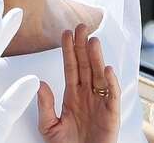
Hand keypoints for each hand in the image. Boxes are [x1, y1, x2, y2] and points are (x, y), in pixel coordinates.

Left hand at [38, 24, 119, 142]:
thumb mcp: (49, 126)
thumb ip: (45, 106)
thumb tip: (40, 83)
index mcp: (72, 96)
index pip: (70, 67)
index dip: (69, 50)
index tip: (65, 33)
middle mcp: (87, 95)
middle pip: (86, 66)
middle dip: (83, 46)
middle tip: (81, 26)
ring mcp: (100, 103)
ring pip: (99, 75)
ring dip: (96, 58)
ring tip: (93, 41)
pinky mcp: (111, 115)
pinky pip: (112, 96)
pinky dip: (111, 82)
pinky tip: (106, 69)